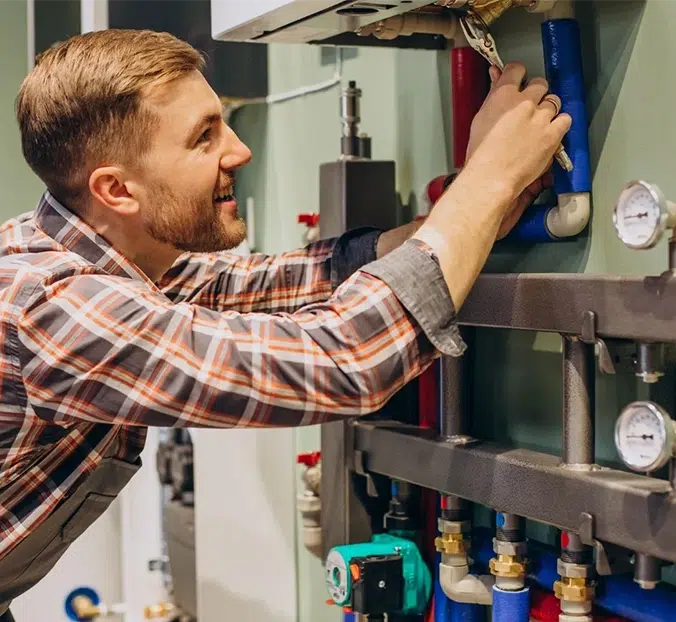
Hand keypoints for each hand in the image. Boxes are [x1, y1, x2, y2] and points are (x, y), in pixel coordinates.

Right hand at [466, 63, 563, 238]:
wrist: (492, 177)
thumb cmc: (482, 154)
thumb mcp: (480, 119)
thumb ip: (492, 95)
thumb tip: (496, 76)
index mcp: (503, 95)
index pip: (516, 70)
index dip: (519, 75)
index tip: (519, 82)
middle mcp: (524, 102)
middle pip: (540, 84)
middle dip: (536, 94)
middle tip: (529, 108)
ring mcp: (541, 117)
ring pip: (554, 101)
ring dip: (548, 110)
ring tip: (538, 125)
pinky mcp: (553, 133)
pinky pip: (566, 119)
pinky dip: (560, 124)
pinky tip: (550, 132)